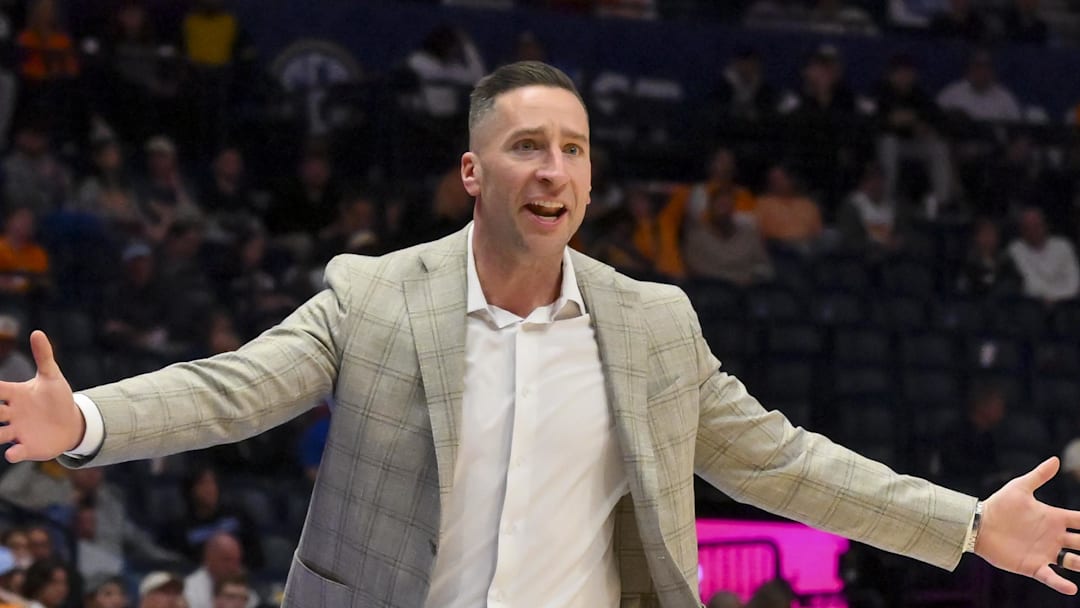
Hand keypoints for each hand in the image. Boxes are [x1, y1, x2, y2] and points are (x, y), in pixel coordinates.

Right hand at [0, 331, 82, 461]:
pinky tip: (12, 453)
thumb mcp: (51, 376)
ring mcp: (17, 431)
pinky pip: (15, 452)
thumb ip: (43, 356)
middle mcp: (11, 414)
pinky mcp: (27, 446)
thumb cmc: (57, 398)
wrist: (71, 423)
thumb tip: (37, 332)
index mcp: (15, 395)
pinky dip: (13, 453)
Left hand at [976, 457, 1079, 593]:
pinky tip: (1071, 588)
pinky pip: (1051, 577)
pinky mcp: (1033, 566)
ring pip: (1074, 561)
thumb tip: (1055, 459)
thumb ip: (1038, 476)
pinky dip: (1062, 584)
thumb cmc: (999, 505)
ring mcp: (1045, 552)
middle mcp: (1054, 537)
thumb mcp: (1019, 488)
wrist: (978, 525)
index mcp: (1053, 518)